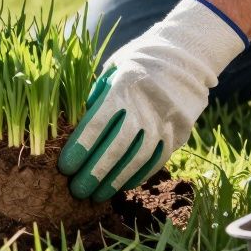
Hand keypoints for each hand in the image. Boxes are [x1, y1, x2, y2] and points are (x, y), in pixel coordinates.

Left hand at [58, 0, 247, 200]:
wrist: (184, 55)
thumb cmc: (137, 62)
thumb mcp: (112, 70)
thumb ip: (96, 98)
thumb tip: (77, 131)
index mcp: (124, 86)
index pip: (97, 124)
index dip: (80, 149)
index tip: (65, 167)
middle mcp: (147, 106)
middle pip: (117, 147)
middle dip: (95, 172)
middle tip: (77, 190)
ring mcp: (167, 121)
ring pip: (138, 159)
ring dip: (115, 180)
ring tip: (97, 195)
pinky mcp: (181, 132)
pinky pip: (157, 160)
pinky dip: (138, 175)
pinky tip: (122, 184)